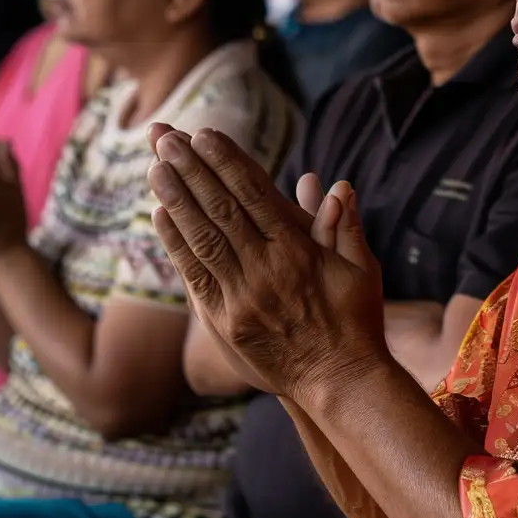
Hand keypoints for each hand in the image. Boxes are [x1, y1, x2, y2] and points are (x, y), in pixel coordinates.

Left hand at [147, 124, 384, 404]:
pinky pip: (194, 275)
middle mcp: (266, 269)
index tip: (204, 133)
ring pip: (202, 238)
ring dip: (176, 199)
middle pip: (221, 209)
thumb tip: (337, 184)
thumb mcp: (361, 270)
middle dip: (191, 169)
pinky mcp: (224, 323)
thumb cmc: (354, 321)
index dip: (227, 160)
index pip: (254, 194)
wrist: (340, 384)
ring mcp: (242, 297)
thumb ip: (345, 225)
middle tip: (166, 138)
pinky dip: (175, 243)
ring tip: (155, 166)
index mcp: (297, 251)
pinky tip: (159, 215)